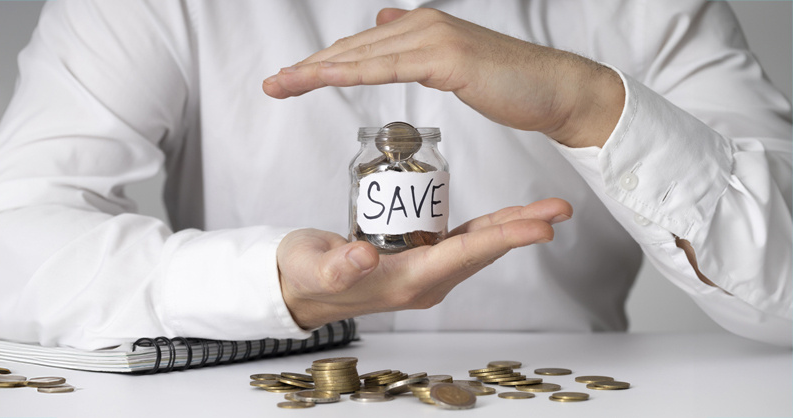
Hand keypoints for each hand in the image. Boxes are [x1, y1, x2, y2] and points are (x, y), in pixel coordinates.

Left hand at [262, 8, 623, 147]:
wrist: (555, 90)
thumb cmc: (508, 82)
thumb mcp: (453, 60)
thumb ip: (416, 46)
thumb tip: (385, 25)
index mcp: (422, 27)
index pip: (362, 48)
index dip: (323, 63)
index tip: (291, 79)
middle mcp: (423, 24)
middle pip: (353, 49)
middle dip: (309, 68)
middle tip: (273, 85)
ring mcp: (434, 37)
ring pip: (363, 56)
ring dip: (318, 71)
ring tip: (283, 85)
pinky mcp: (447, 57)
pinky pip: (389, 68)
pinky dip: (352, 73)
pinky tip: (324, 80)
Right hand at [277, 198, 571, 329]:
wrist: (299, 288)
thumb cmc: (304, 275)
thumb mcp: (314, 268)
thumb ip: (338, 266)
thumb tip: (366, 257)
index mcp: (406, 282)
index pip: (463, 256)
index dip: (503, 239)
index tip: (539, 228)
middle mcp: (424, 282)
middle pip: (482, 252)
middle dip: (522, 230)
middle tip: (559, 210)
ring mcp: (425, 273)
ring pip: (478, 248)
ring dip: (512, 228)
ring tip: (547, 210)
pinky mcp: (421, 260)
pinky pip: (464, 244)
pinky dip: (488, 229)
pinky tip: (507, 217)